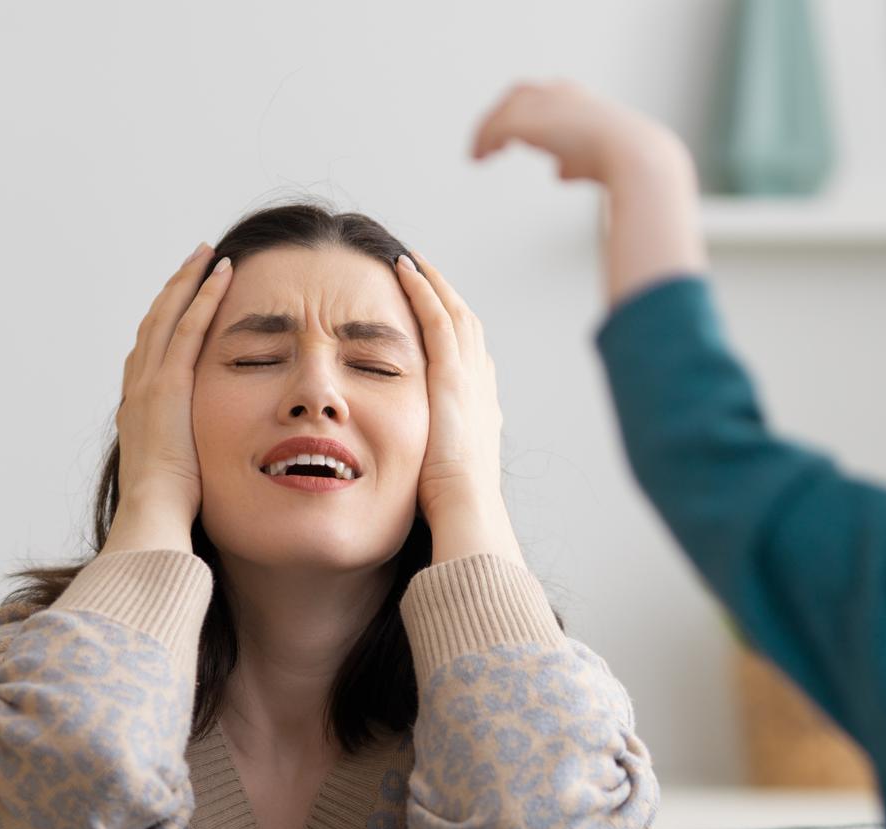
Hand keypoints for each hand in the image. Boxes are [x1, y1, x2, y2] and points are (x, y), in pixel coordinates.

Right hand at [105, 243, 234, 554]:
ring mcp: (149, 383)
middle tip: (194, 262)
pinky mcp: (169, 384)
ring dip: (188, 282)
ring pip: (169, 316)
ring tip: (207, 256)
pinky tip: (222, 274)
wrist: (152, 515)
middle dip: (174, 290)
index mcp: (137, 410)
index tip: (181, 301)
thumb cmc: (169, 510)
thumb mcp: (175, 478)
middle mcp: (137, 389)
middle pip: (155, 324)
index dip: (165, 321)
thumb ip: (185, 459)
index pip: (151, 352)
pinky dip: (204, 297)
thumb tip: (202, 468)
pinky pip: (190, 328)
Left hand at [392, 253, 522, 565]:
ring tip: (411, 260)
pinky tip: (404, 269)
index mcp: (480, 412)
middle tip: (423, 273)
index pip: (469, 359)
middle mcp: (481, 387)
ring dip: (432, 283)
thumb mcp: (440, 480)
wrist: (466, 510)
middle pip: (467, 328)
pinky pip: (436, 317)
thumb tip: (412, 477)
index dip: (453, 332)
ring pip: (453, 313)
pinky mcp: (451, 374)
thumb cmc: (449, 511)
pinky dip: (423, 289)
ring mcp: (469, 378)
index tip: (435, 316)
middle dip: (446, 297)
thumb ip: (428, 464)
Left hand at [471, 79, 687, 185]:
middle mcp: (556, 93)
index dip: (522, 112)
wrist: (633, 154)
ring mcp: (541, 104)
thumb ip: (572, 161)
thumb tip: (558, 172)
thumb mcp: (594, 160)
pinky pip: (495, 128)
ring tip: (477, 155)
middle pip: (517, 97)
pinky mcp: (526, 120)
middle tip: (486, 141)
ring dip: (486, 132)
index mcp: (576, 97)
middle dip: (500, 116)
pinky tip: (478, 159)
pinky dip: (483, 142)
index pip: (539, 97)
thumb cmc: (621, 162)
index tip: (511, 133)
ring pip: (502, 112)